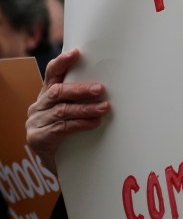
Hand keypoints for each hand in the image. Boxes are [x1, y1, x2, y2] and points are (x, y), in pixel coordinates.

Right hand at [26, 49, 110, 170]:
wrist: (59, 165)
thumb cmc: (71, 134)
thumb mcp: (75, 113)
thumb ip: (83, 100)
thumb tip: (110, 88)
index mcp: (47, 96)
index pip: (52, 74)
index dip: (62, 63)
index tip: (76, 53)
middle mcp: (38, 106)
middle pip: (58, 92)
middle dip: (80, 89)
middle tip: (100, 88)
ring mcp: (36, 122)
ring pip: (62, 111)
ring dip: (86, 109)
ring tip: (104, 108)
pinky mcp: (38, 138)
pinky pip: (61, 128)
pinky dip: (80, 124)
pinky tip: (94, 123)